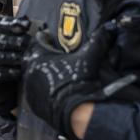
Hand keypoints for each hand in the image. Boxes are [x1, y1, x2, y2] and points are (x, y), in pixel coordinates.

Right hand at [0, 15, 32, 114]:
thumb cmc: (6, 61)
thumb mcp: (11, 45)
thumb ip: (19, 33)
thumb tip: (33, 22)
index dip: (10, 23)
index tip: (27, 24)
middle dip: (12, 40)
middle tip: (28, 42)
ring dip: (10, 57)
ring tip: (24, 58)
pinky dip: (7, 72)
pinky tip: (18, 72)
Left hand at [22, 21, 134, 139]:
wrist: (77, 113)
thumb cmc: (79, 82)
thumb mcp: (89, 57)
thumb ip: (98, 40)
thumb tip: (110, 27)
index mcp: (37, 57)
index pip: (38, 42)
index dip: (47, 41)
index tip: (54, 41)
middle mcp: (29, 72)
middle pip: (36, 60)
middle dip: (45, 59)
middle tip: (59, 59)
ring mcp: (30, 90)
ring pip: (35, 76)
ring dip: (44, 74)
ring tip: (59, 75)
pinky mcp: (33, 104)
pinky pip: (36, 92)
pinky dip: (44, 90)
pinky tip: (56, 90)